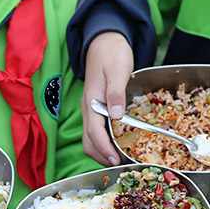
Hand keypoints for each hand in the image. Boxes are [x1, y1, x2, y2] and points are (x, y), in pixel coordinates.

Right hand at [81, 31, 133, 165]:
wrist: (103, 42)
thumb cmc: (112, 53)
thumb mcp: (117, 68)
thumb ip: (116, 92)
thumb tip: (116, 116)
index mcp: (92, 100)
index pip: (94, 132)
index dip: (104, 149)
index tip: (115, 161)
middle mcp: (88, 108)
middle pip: (89, 141)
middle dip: (102, 156)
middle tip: (121, 166)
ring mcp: (91, 110)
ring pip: (91, 139)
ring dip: (103, 152)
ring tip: (120, 160)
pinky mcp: (96, 109)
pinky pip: (97, 132)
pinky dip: (105, 143)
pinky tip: (118, 146)